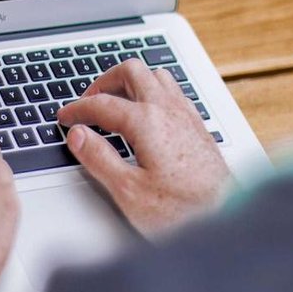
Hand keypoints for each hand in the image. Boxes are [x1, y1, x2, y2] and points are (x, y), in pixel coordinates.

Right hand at [57, 59, 230, 236]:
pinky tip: (147, 114)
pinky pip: (172, 91)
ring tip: (114, 102)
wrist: (227, 219)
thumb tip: (78, 135)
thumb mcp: (128, 191)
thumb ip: (99, 158)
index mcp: (147, 122)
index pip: (102, 103)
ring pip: (155, 76)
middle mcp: (169, 110)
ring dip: (131, 82)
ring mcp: (187, 115)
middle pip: (131, 72)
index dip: (78, 109)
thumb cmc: (183, 211)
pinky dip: (152, 92)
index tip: (65, 117)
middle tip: (88, 102)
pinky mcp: (197, 126)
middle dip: (104, 82)